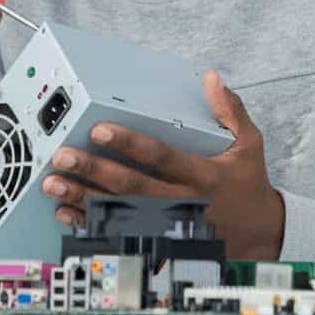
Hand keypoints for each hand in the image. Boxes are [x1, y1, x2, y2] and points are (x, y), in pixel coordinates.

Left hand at [41, 69, 284, 259]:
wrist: (262, 233)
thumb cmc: (248, 183)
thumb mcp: (249, 143)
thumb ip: (229, 109)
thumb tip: (212, 78)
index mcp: (201, 173)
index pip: (159, 156)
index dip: (128, 143)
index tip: (99, 129)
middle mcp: (181, 199)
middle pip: (130, 185)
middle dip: (94, 170)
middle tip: (63, 155)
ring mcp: (167, 222)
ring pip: (118, 211)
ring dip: (83, 197)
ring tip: (53, 183)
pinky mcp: (158, 237)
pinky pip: (119, 232)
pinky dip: (90, 224)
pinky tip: (66, 212)